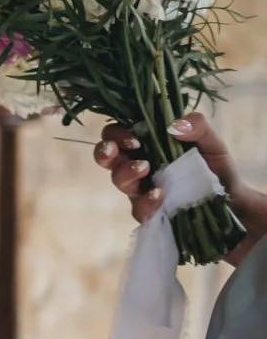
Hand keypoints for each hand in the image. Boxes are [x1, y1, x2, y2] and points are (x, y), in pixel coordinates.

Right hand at [94, 113, 266, 261]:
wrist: (235, 205)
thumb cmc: (218, 170)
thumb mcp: (213, 144)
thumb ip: (198, 126)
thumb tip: (172, 125)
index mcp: (147, 145)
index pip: (117, 134)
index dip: (116, 134)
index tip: (134, 138)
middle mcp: (138, 166)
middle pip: (105, 156)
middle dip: (104, 152)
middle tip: (116, 151)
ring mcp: (141, 191)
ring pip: (118, 181)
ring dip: (125, 173)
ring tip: (145, 170)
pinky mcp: (150, 213)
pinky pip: (138, 209)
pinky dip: (146, 201)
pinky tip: (159, 196)